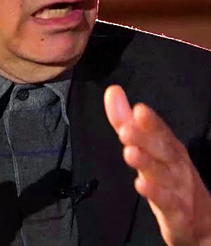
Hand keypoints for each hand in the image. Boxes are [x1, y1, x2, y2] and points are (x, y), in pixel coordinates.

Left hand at [104, 85, 210, 245]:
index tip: (139, 109)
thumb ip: (126, 120)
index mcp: (169, 146)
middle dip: (145, 138)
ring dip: (146, 163)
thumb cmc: (169, 177)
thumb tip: (112, 91)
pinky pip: (167, 202)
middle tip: (126, 130)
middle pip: (162, 149)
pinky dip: (155, 194)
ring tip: (129, 153)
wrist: (199, 221)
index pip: (161, 130)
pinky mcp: (177, 212)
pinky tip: (140, 185)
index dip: (151, 121)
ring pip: (162, 174)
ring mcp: (178, 188)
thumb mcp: (147, 147)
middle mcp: (176, 163)